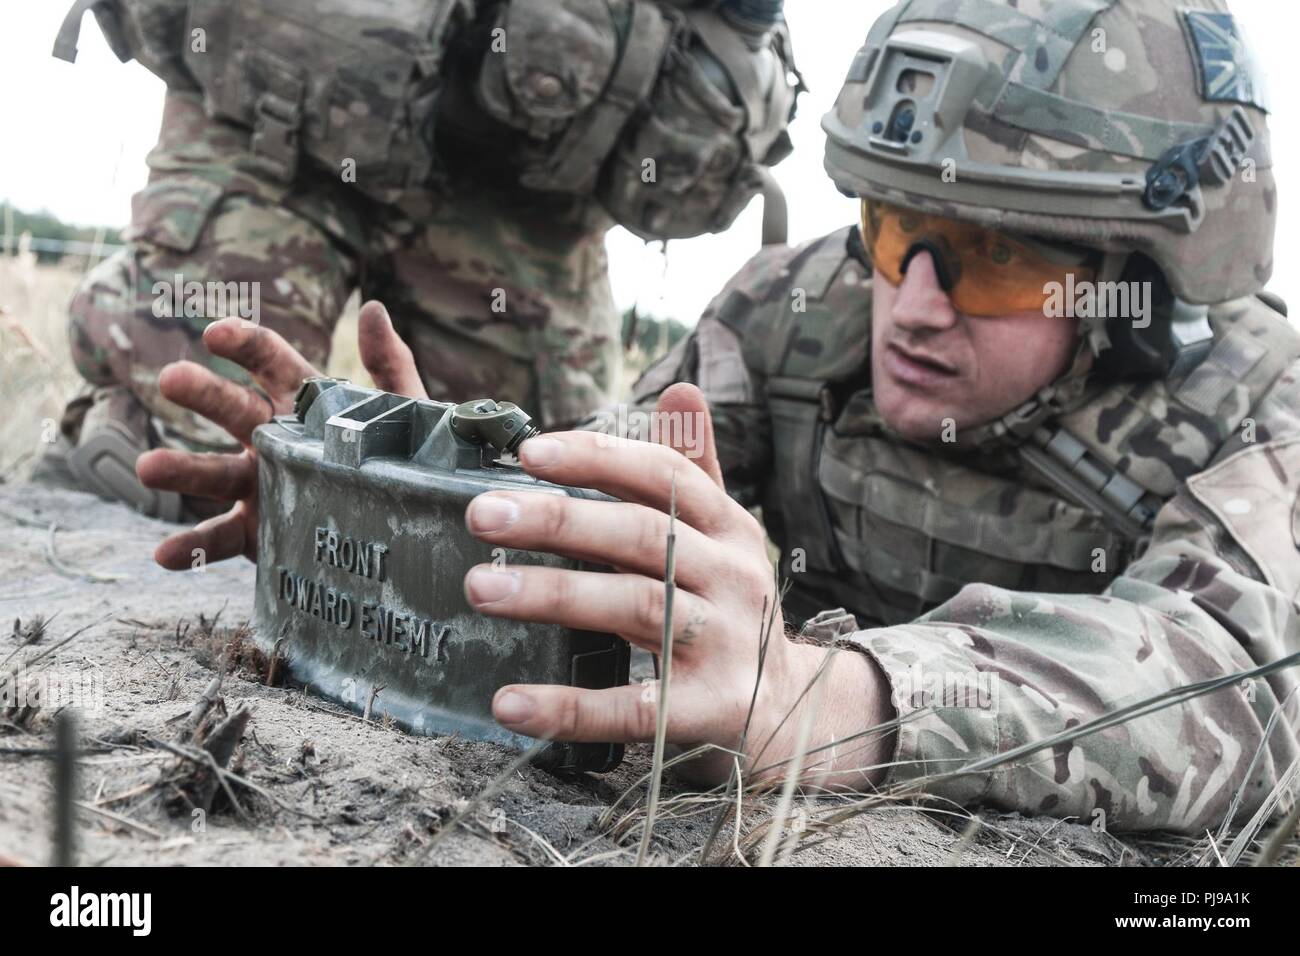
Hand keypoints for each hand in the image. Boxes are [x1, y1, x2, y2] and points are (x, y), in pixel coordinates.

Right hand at [138, 301, 424, 568]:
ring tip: (147, 468)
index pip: (271, 362)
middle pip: (233, 409)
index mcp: (305, 402)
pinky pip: (220, 538)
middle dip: (202, 394)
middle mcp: (273, 439)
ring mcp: (259, 484)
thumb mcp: (406, 414)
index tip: (217, 332)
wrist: (406, 529)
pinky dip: (192, 547)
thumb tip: (371, 309)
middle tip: (171, 379)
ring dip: (180, 470)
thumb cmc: (401, 461)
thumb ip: (391, 366)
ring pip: (215, 473)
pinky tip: (164, 554)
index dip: (245, 344)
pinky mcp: (257, 531)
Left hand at [464, 384, 894, 787]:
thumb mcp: (723, 536)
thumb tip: (680, 389)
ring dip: (553, 595)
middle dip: (559, 521)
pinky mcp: (712, 709)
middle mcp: (733, 577)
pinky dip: (571, 705)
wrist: (793, 707)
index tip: (528, 452)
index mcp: (728, 527)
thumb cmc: (732, 607)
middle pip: (643, 535)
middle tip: (480, 514)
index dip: (599, 458)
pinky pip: (636, 706)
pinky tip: (511, 703)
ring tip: (480, 588)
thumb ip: (693, 469)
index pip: (664, 475)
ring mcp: (726, 643)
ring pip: (638, 607)